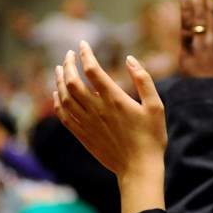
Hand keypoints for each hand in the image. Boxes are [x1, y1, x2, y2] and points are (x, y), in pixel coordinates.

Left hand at [54, 40, 166, 212]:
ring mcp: (87, 123)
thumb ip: (144, 80)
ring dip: (59, 80)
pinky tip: (56, 94)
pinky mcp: (83, 135)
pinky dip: (57, 102)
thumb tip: (130, 59)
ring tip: (59, 69)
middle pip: (72, 81)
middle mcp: (97, 109)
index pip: (92, 69)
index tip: (83, 44)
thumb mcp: (156, 106)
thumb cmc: (151, 137)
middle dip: (68, 64)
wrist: (139, 168)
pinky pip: (63, 115)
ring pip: (64, 97)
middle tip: (69, 54)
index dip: (85, 53)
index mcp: (115, 99)